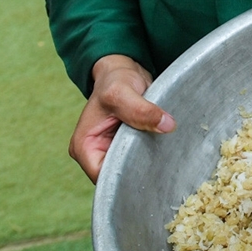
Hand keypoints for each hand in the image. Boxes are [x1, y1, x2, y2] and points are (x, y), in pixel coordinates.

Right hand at [70, 55, 172, 182]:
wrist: (124, 73)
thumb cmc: (115, 81)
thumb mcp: (123, 92)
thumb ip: (141, 110)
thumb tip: (167, 125)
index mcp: (84, 147)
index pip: (102, 177)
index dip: (124, 176)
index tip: (148, 168)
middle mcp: (94, 154)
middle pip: (117, 176)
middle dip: (138, 171)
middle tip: (163, 166)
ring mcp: (110, 152)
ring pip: (130, 168)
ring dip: (147, 163)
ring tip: (166, 159)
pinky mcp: (126, 148)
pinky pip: (139, 159)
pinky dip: (152, 155)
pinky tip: (167, 153)